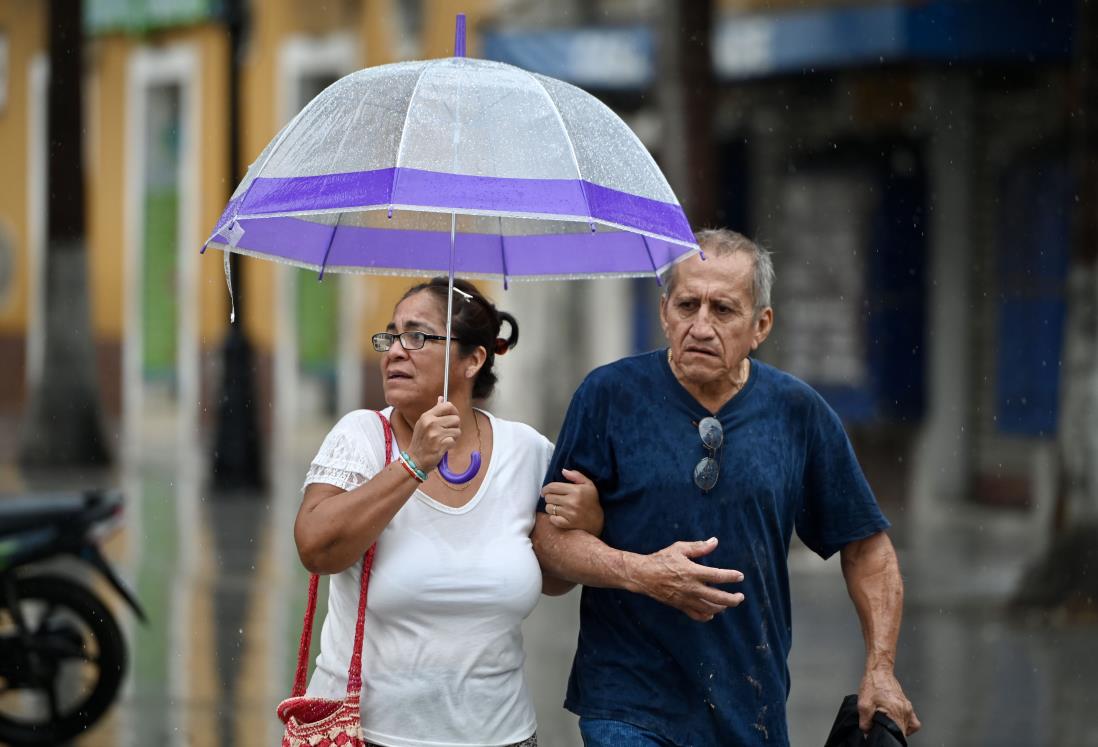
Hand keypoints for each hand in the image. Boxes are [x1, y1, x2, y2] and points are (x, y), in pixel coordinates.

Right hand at [407, 397, 461, 471]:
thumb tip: (441, 398)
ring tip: (444, 440)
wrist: (414, 460)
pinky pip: (454, 441)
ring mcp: (435, 434)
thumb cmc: (420, 441)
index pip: (447, 406)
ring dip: (453, 437)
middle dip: (455, 427)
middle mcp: (430, 423)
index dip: (454, 411)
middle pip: (456, 419)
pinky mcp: (440, 445)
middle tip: (447, 433)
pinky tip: (442, 447)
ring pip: (457, 431)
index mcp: (427, 416)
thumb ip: (434, 411)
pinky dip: (450, 445)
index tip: (453, 417)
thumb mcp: (423, 423)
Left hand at [541, 469, 602, 534]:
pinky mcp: (567, 524)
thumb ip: (576, 476)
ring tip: (557, 506)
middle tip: (553, 498)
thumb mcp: (588, 484)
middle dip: (549, 497)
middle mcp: (571, 502)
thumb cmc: (591, 500)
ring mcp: (569, 514)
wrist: (597, 520)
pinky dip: (553, 517)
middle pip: (549, 497)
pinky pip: (552, 519)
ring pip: (549, 508)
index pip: (553, 487)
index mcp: (575, 490)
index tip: (544, 491)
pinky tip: (559, 515)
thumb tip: (563, 471)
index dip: (545, 488)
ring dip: (550, 507)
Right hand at [629, 538, 743, 621]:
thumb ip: (698, 547)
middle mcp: (691, 588)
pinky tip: (712, 613)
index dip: (731, 577)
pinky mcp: (680, 606)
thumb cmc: (661, 559)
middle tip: (741, 596)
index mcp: (692, 572)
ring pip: (710, 608)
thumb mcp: (679, 548)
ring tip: (728, 603)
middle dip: (733, 599)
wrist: (643, 576)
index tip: (740, 576)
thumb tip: (715, 541)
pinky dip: (707, 616)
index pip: (717, 576)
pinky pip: (697, 615)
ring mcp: (686, 599)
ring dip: (722, 607)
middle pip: (718, 598)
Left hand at [858, 667, 919, 735]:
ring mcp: (907, 707)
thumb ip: (865, 722)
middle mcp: (905, 710)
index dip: (889, 736)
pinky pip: (911, 719)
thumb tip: (867, 732)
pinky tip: (895, 720)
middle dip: (892, 732)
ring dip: (899, 728)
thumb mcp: (864, 704)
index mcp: (896, 711)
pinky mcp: (906, 704)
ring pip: (908, 726)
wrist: (879, 671)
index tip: (882, 733)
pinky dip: (905, 723)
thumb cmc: (872, 684)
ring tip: (888, 724)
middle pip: (903, 731)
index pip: (898, 733)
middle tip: (883, 727)